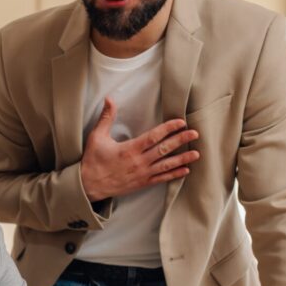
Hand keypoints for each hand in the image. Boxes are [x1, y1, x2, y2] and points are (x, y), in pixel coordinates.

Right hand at [80, 97, 200, 201]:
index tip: (180, 122)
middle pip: (164, 149)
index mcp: (130, 149)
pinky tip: (185, 170)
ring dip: (182, 158)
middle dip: (181, 140)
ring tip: (196, 153)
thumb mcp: (96, 137)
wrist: (89, 186)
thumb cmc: (92, 161)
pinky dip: (174, 174)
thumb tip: (109, 99)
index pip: (154, 136)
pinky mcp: (141, 183)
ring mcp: (142, 174)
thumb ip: (106, 118)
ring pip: (166, 165)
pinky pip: (161, 179)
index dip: (168, 128)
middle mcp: (139, 162)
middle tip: (195, 133)